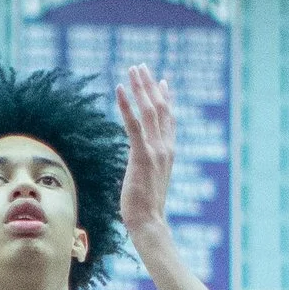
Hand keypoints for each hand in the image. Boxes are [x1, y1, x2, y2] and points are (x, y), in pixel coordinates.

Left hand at [117, 64, 176, 243]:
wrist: (149, 223)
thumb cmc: (146, 207)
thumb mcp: (149, 180)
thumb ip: (148, 165)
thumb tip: (140, 162)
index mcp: (168, 152)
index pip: (169, 119)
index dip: (165, 98)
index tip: (161, 81)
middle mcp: (165, 147)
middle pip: (160, 108)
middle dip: (149, 85)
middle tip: (140, 67)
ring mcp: (156, 150)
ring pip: (149, 110)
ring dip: (140, 87)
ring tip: (133, 69)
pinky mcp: (142, 156)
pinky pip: (134, 125)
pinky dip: (127, 105)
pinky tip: (120, 89)